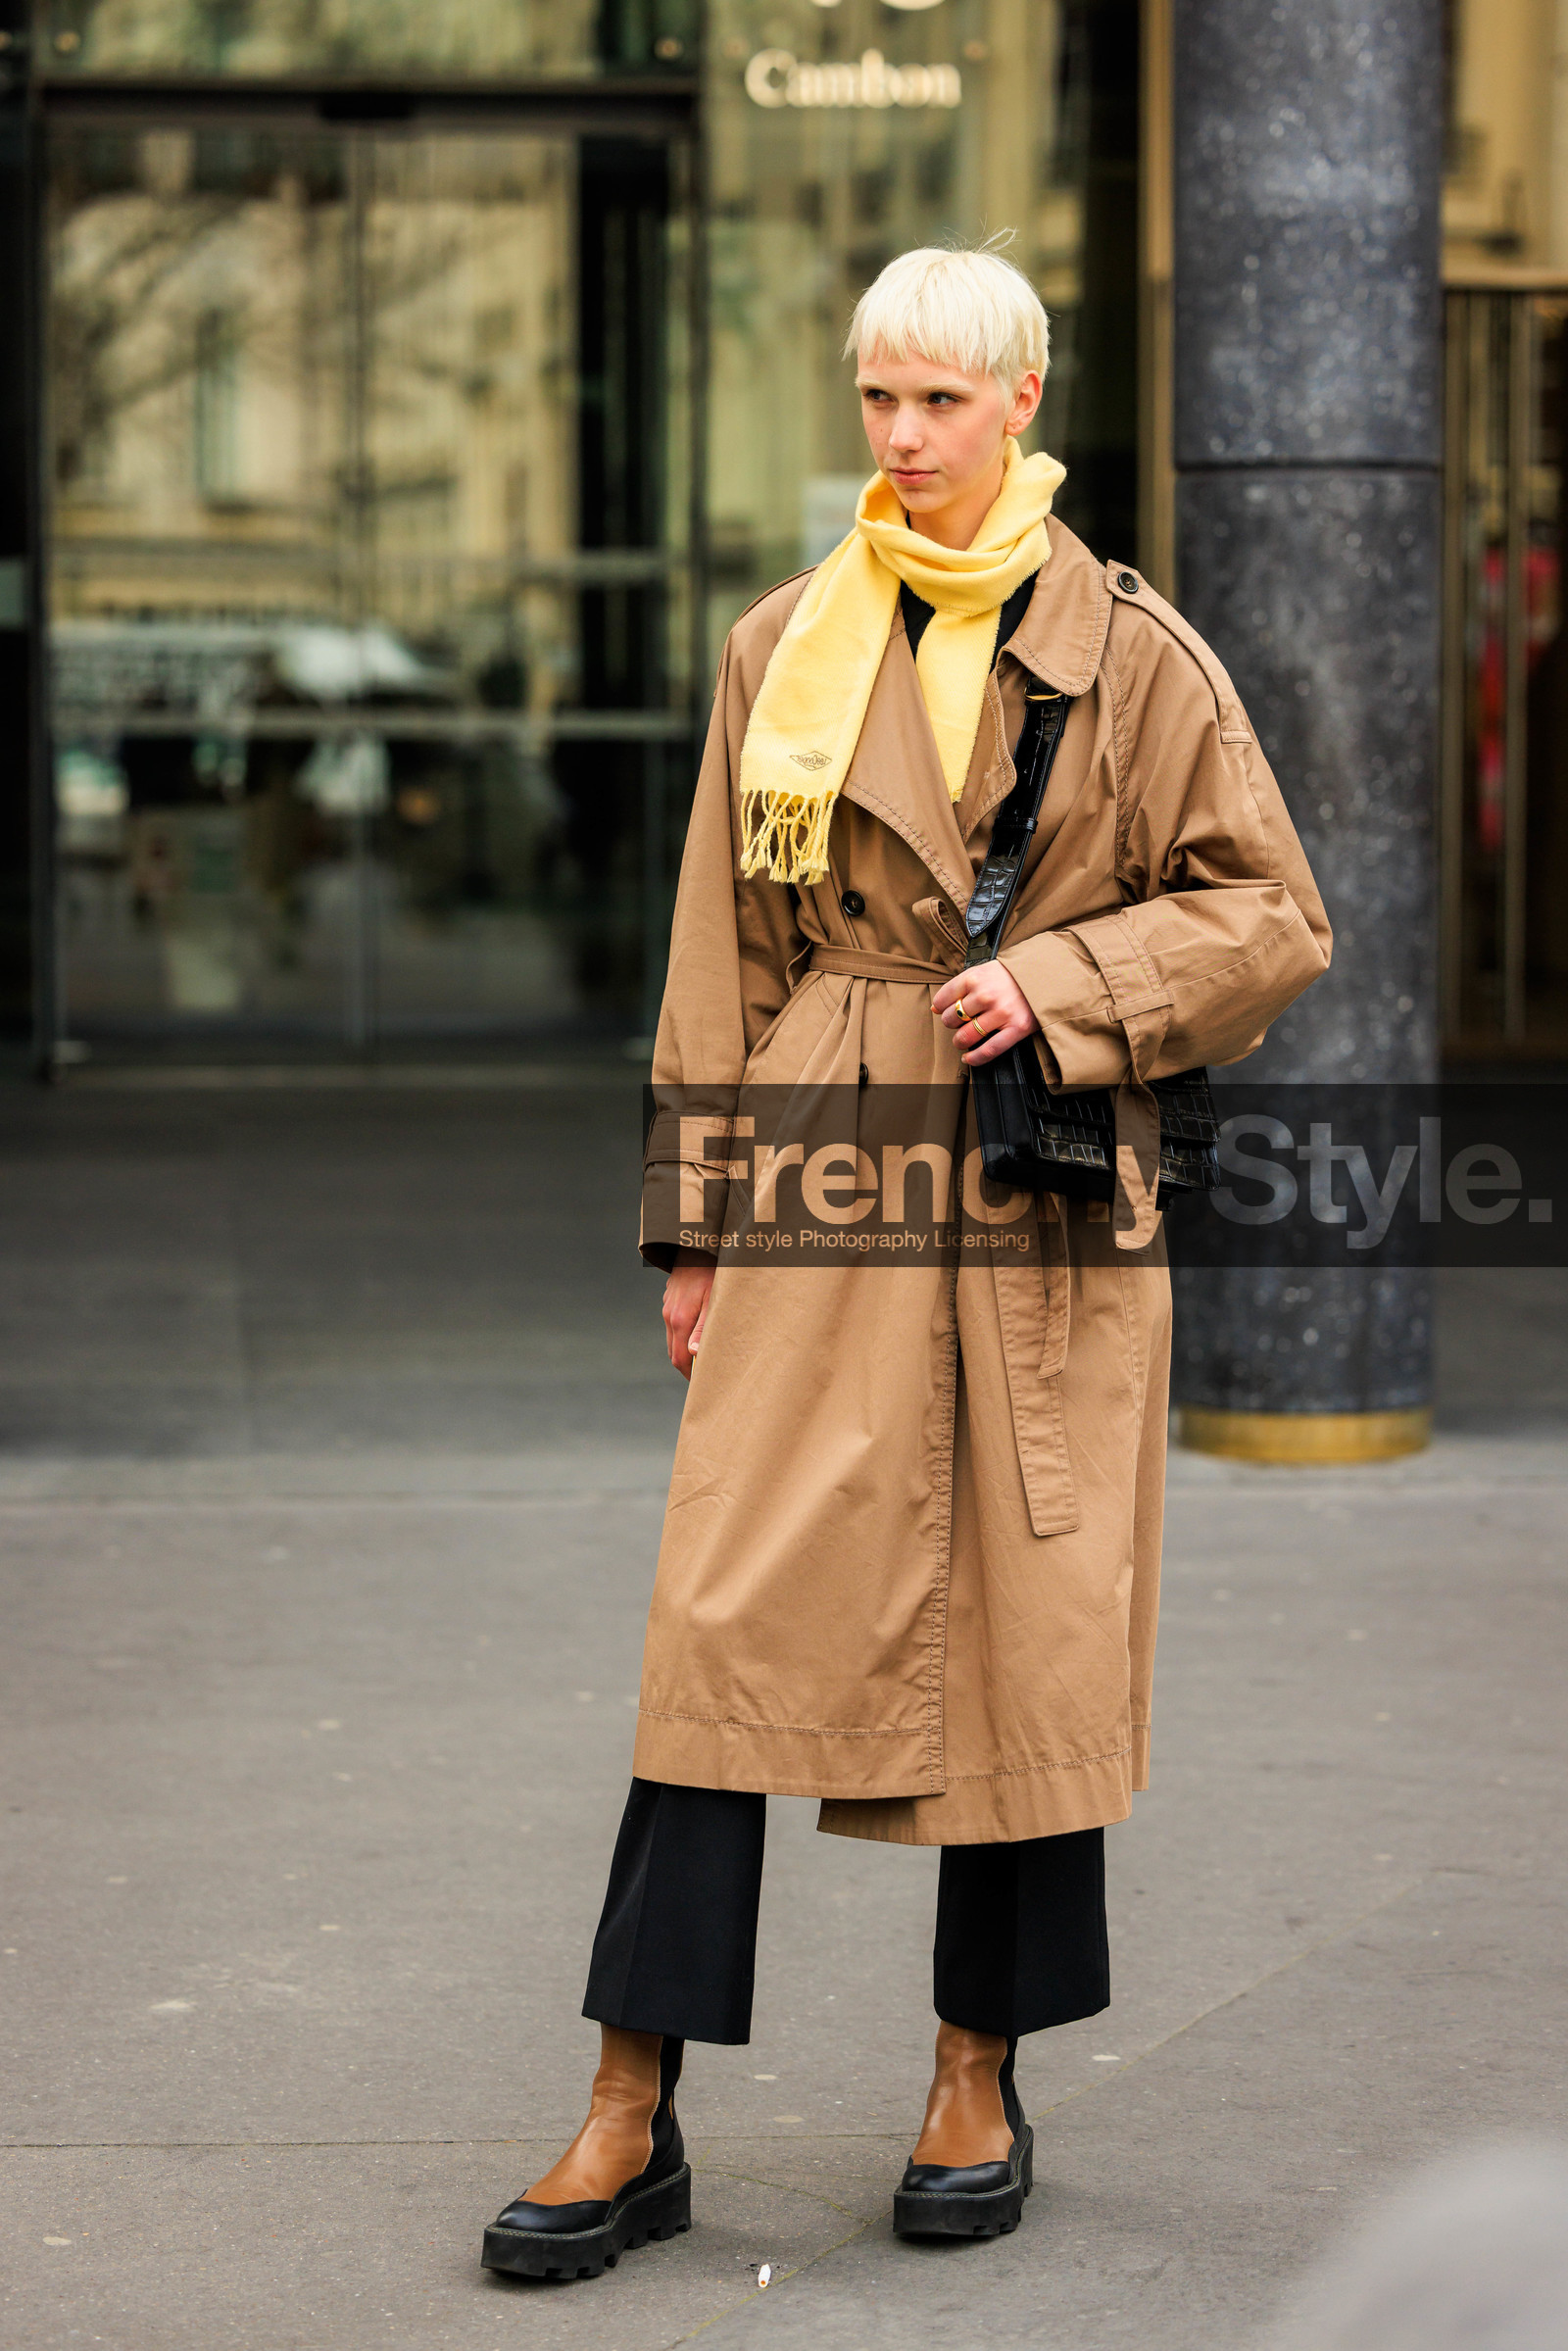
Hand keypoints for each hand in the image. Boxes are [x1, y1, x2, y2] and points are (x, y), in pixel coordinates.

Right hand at [662, 1248, 715, 1379]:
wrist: (696, 1244)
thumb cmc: (712, 1272)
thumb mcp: (714, 1300)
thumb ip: (704, 1329)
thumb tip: (694, 1354)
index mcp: (679, 1320)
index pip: (680, 1359)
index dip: (691, 1375)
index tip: (704, 1383)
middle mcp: (669, 1316)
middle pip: (674, 1353)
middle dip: (687, 1367)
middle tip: (705, 1376)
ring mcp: (667, 1307)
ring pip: (673, 1339)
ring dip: (684, 1352)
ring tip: (704, 1358)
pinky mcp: (670, 1301)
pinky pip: (673, 1326)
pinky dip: (682, 1337)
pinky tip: (698, 1336)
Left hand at [931, 961, 1040, 1066]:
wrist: (1046, 976)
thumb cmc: (1012, 975)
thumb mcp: (984, 970)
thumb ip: (961, 986)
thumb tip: (936, 1007)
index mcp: (975, 977)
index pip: (944, 998)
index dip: (941, 1007)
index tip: (945, 1010)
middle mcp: (986, 995)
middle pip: (952, 1018)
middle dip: (951, 1024)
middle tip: (959, 1024)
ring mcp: (1001, 1013)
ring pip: (966, 1036)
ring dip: (960, 1042)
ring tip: (963, 1040)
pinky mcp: (1016, 1028)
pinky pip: (989, 1050)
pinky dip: (975, 1058)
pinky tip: (969, 1058)